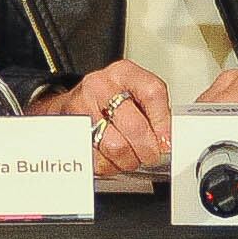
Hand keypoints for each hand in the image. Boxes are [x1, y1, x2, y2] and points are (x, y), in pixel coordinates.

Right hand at [31, 63, 175, 175]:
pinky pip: (98, 160)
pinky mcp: (71, 131)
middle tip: (150, 155)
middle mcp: (101, 86)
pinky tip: (111, 157)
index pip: (152, 93)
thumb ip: (154, 112)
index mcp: (123, 73)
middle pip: (134, 126)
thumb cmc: (108, 100)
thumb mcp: (134, 94)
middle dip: (147, 149)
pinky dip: (109, 165)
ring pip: (116, 146)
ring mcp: (82, 107)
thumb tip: (166, 140)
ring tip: (130, 156)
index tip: (166, 140)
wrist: (73, 104)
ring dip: (128, 160)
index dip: (163, 122)